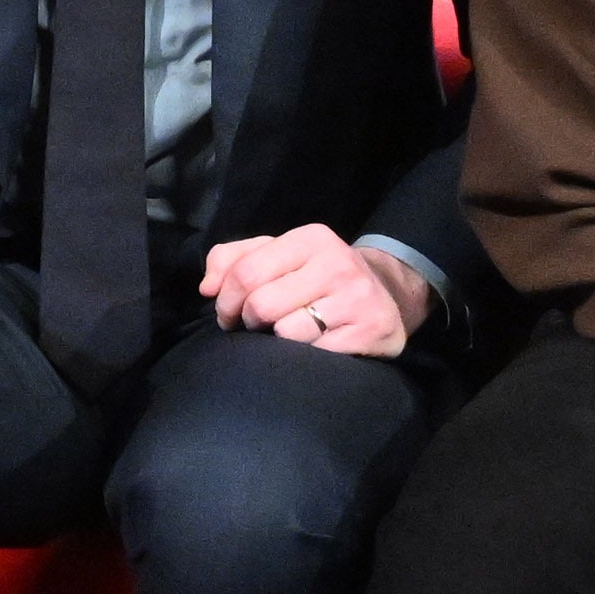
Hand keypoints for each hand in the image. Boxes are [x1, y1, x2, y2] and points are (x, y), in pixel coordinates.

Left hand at [199, 224, 425, 356]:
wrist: (387, 294)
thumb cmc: (317, 276)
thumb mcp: (278, 255)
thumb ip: (233, 260)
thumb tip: (207, 287)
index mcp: (311, 239)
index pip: (246, 272)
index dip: (226, 300)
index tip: (227, 313)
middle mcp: (338, 263)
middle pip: (262, 305)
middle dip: (249, 322)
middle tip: (257, 325)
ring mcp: (358, 298)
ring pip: (287, 333)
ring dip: (278, 341)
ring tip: (290, 332)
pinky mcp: (371, 331)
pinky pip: (315, 354)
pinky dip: (307, 355)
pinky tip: (317, 343)